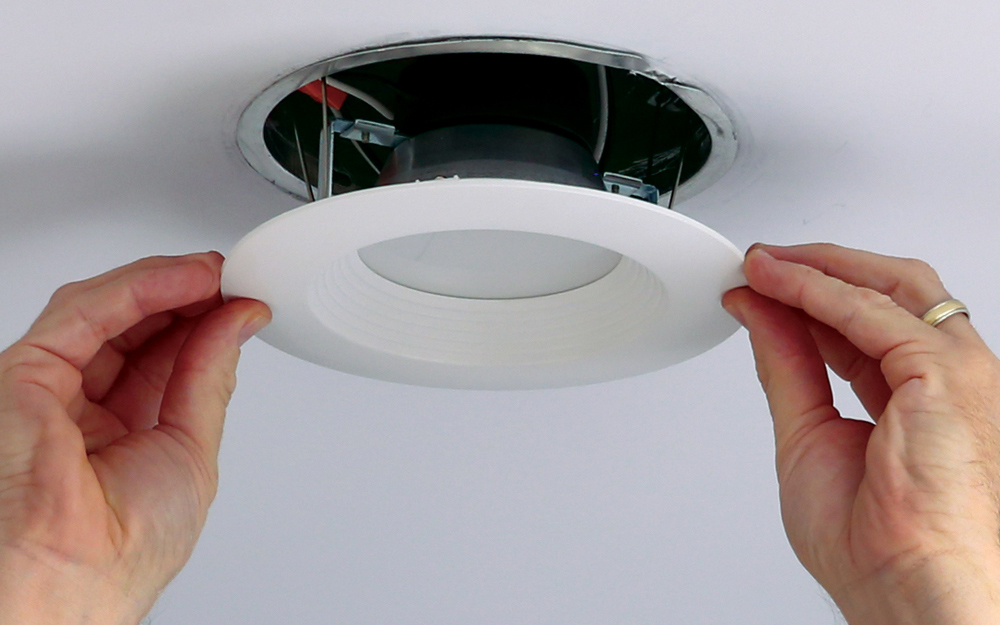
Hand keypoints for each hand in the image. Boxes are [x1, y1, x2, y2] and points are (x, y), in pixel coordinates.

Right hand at [0, 253, 270, 624]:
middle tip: (232, 280)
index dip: (203, 325)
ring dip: (167, 284)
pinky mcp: (24, 372)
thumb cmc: (121, 552)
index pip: (164, 360)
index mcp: (124, 434)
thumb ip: (209, 376)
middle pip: (137, 329)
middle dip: (189, 299)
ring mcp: (53, 389)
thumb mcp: (192, 449)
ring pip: (108, 311)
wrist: (71, 581)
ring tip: (215, 274)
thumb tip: (237, 322)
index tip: (242, 302)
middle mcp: (86, 410)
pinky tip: (185, 279)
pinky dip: (138, 287)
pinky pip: (84, 312)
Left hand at [723, 243, 999, 624]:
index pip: (863, 326)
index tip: (761, 288)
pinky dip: (817, 290)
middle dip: (819, 269)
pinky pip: (870, 311)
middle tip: (761, 262)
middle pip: (887, 293)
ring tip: (760, 264)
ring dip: (814, 269)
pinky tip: (779, 282)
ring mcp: (953, 371)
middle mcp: (943, 379)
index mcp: (916, 401)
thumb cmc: (874, 544)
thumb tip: (760, 314)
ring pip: (884, 288)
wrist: (904, 588)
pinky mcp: (945, 372)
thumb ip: (786, 367)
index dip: (809, 299)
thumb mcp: (806, 434)